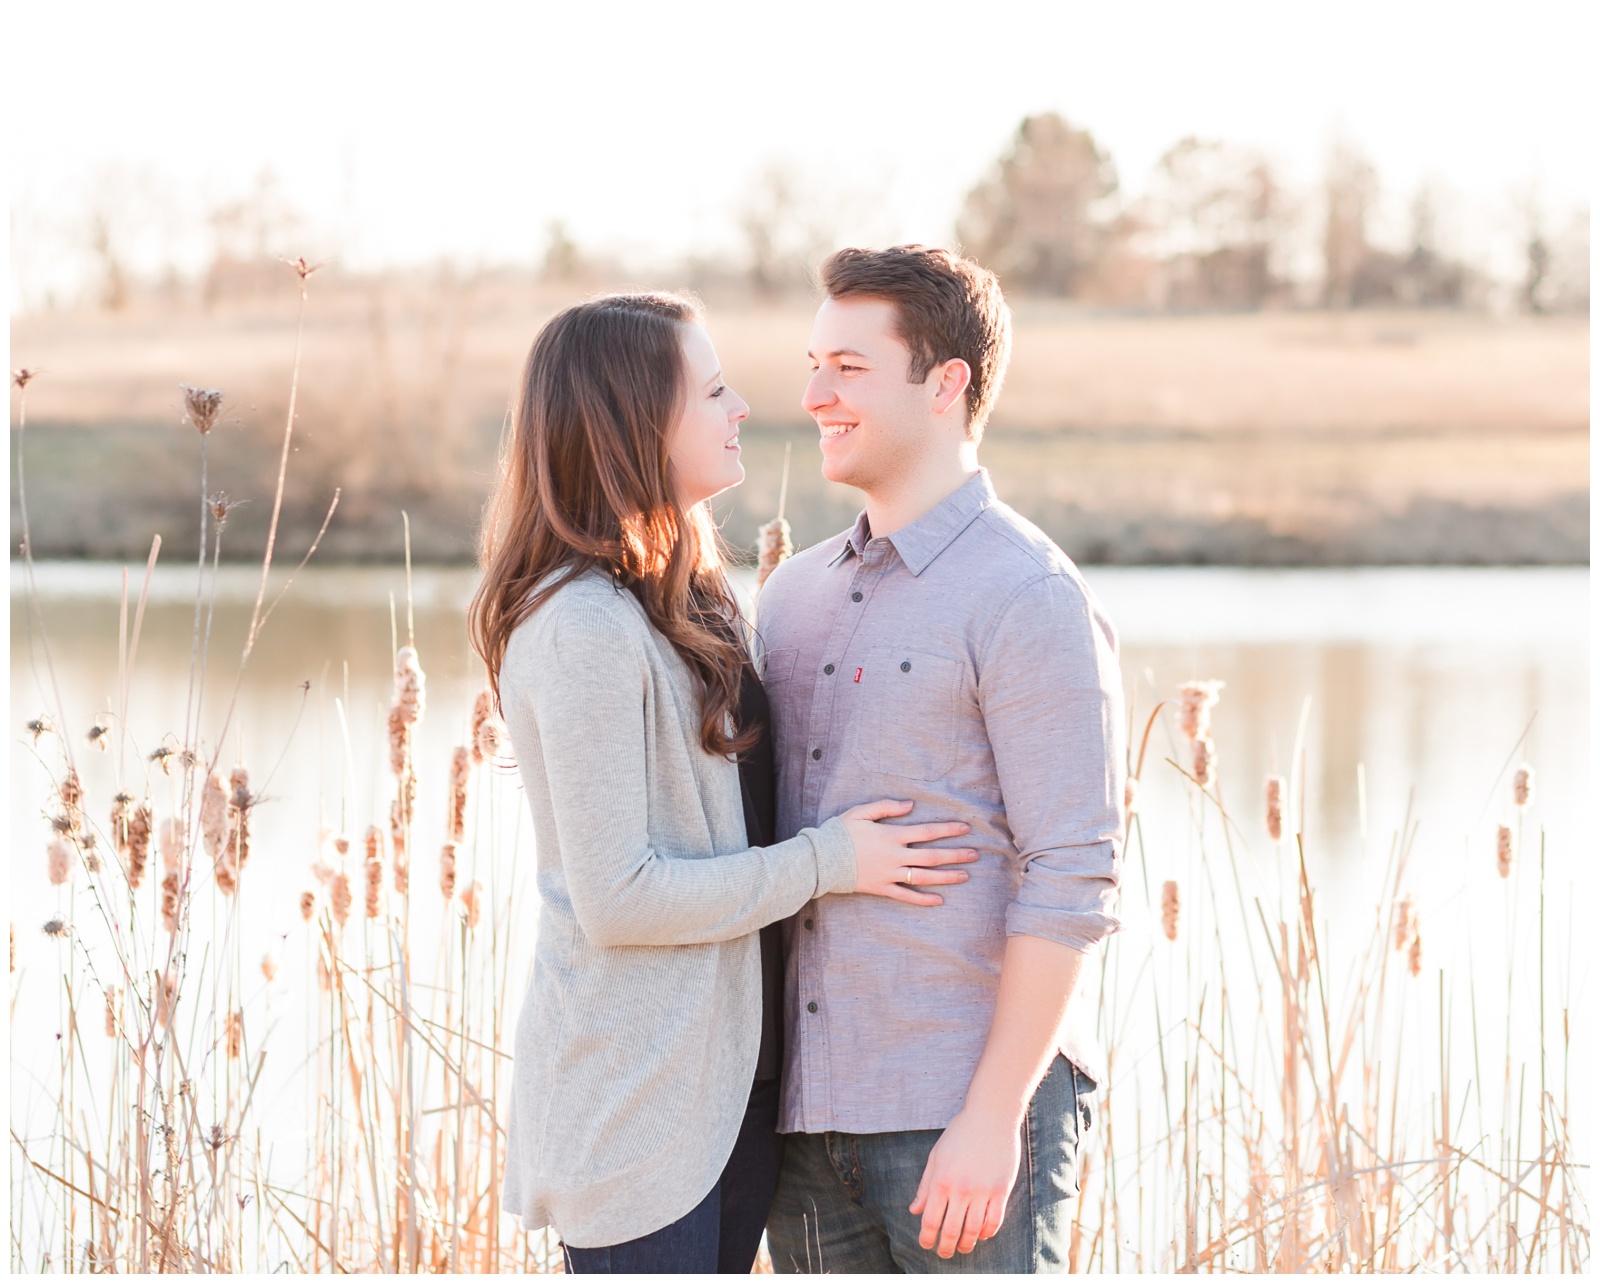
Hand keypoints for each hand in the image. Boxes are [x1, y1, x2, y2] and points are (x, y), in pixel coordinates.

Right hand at [839, 799, 976, 905]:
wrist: (822, 859)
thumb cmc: (840, 832)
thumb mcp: (861, 812)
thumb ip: (887, 807)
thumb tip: (911, 805)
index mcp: (892, 835)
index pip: (927, 832)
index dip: (947, 830)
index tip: (965, 829)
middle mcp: (895, 856)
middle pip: (931, 856)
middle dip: (955, 855)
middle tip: (975, 855)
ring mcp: (890, 874)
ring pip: (924, 877)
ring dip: (946, 877)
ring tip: (965, 876)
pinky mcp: (882, 888)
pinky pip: (906, 896)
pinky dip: (923, 899)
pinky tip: (939, 900)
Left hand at [909, 1106, 1021, 1257]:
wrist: (990, 1116)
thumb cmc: (960, 1134)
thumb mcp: (936, 1156)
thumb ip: (926, 1186)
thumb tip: (915, 1211)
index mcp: (941, 1181)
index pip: (931, 1220)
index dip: (927, 1238)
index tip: (926, 1244)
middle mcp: (961, 1189)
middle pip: (952, 1231)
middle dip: (946, 1248)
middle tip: (944, 1254)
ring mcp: (982, 1191)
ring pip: (974, 1230)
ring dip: (967, 1244)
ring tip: (963, 1247)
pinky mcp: (1001, 1190)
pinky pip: (994, 1221)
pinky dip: (987, 1233)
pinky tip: (982, 1234)